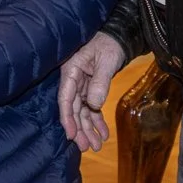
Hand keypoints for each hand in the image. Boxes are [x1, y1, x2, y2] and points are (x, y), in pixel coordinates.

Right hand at [57, 32, 127, 152]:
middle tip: (87, 147)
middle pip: (73, 108)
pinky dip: (97, 120)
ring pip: (82, 111)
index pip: (65, 98)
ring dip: (88, 128)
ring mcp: (81, 85)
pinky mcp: (90, 88)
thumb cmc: (109, 43)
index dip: (67, 118)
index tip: (71, 135)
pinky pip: (91, 107)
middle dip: (79, 129)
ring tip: (97, 145)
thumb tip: (94, 104)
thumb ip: (100, 82)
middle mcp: (73, 80)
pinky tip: (103, 133)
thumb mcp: (107, 60)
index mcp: (71, 70)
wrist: (118, 36)